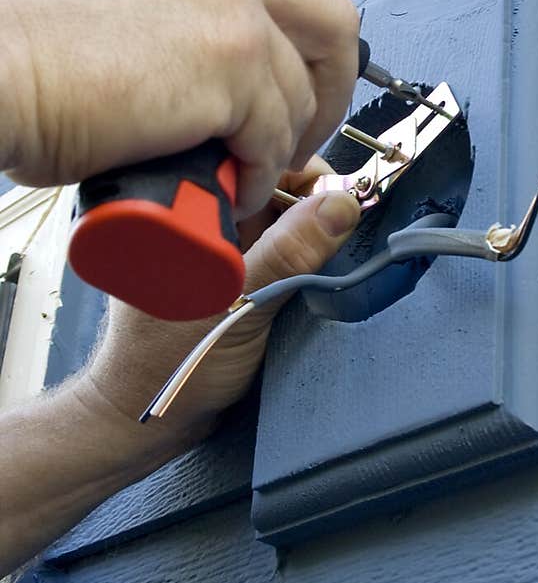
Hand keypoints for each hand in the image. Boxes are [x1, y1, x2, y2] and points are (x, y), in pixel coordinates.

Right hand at [0, 0, 359, 214]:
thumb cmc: (14, 43)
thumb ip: (161, 6)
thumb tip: (183, 47)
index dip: (302, 50)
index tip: (292, 89)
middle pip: (329, 27)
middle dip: (328, 92)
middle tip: (300, 139)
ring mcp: (233, 13)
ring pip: (298, 95)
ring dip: (279, 147)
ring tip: (245, 177)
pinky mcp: (230, 69)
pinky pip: (271, 138)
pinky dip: (257, 175)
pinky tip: (230, 190)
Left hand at [77, 159, 360, 443]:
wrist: (148, 418)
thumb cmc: (169, 362)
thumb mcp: (238, 305)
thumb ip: (290, 255)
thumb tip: (341, 204)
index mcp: (186, 207)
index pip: (256, 164)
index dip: (302, 173)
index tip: (340, 198)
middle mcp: (203, 217)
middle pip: (276, 186)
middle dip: (314, 202)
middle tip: (344, 226)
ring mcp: (220, 244)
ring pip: (282, 215)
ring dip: (312, 229)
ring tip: (334, 249)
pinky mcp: (235, 269)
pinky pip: (279, 245)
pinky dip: (304, 252)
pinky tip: (317, 267)